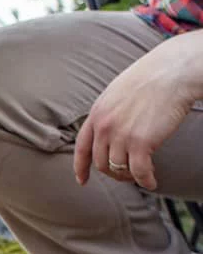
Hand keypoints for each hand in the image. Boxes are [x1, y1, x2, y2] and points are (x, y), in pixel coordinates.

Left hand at [74, 29, 202, 190]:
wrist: (173, 70)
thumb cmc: (152, 77)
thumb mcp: (117, 93)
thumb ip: (108, 113)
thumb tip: (108, 131)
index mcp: (97, 113)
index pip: (82, 147)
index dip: (81, 167)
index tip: (82, 180)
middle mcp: (104, 127)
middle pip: (100, 162)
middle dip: (112, 172)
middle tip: (126, 174)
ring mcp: (121, 135)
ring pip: (117, 168)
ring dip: (129, 176)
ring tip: (141, 175)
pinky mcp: (141, 143)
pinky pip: (139, 171)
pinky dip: (145, 181)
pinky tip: (151, 183)